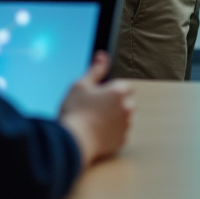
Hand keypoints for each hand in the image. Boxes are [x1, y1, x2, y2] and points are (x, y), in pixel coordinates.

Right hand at [58, 52, 134, 167]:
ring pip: (124, 119)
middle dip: (115, 104)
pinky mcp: (121, 142)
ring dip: (114, 119)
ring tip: (94, 122)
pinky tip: (97, 133)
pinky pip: (119, 134)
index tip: (101, 95)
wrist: (72, 142)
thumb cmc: (76, 112)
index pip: (127, 86)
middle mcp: (127, 108)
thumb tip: (102, 56)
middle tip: (96, 108)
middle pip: (127, 102)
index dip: (114, 90)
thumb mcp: (81, 85)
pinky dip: (111, 133)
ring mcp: (125, 126)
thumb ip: (95, 70)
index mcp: (119, 92)